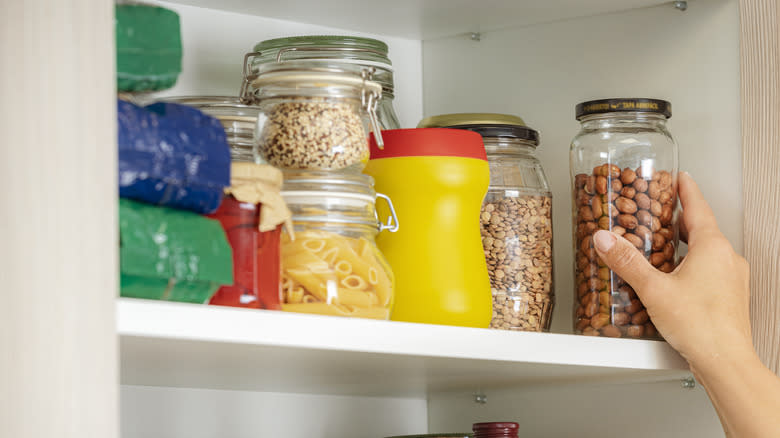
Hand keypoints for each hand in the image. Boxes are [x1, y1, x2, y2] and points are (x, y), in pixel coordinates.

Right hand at [592, 172, 752, 370]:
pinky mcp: (729, 297)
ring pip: (704, 252)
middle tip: (659, 212)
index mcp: (712, 247)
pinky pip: (708, 271)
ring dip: (683, 245)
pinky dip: (690, 266)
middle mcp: (726, 259)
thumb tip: (606, 239)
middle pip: (700, 228)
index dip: (685, 189)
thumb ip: (626, 262)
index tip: (680, 177)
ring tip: (659, 247)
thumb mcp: (653, 289)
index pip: (698, 206)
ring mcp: (731, 279)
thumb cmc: (701, 326)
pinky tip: (672, 280)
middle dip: (678, 220)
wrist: (726, 362)